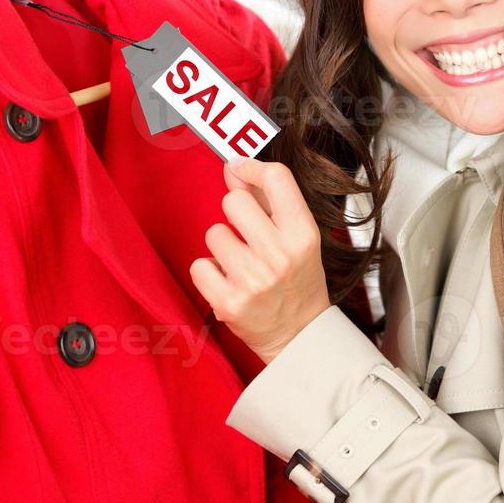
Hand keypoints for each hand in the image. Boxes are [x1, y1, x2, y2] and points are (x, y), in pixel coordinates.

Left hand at [189, 158, 330, 363]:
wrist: (299, 335)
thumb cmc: (297, 281)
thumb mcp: (296, 238)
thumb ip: (268, 201)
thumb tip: (234, 168)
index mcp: (303, 234)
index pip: (277, 178)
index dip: (252, 167)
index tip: (240, 168)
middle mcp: (280, 255)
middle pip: (234, 200)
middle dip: (235, 214)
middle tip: (247, 234)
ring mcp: (253, 280)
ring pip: (214, 233)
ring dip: (222, 246)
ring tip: (241, 263)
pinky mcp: (229, 302)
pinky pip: (200, 265)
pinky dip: (210, 272)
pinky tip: (229, 281)